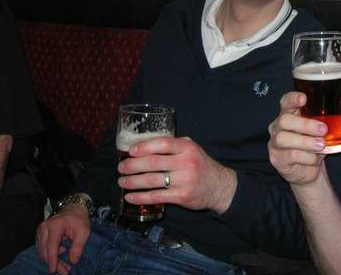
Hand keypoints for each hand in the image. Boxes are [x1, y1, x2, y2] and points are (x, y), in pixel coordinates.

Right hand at [36, 203, 89, 274]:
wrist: (74, 208)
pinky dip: (49, 255)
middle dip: (53, 263)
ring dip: (51, 261)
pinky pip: (42, 248)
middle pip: (45, 251)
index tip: (54, 270)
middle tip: (64, 271)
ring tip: (63, 267)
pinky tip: (60, 257)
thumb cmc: (79, 219)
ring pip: (42, 251)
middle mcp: (44, 227)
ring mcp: (41, 230)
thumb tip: (73, 261)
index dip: (52, 260)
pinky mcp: (40, 233)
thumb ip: (78, 246)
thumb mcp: (84, 231)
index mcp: (55, 225)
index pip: (51, 246)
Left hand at [118, 136, 236, 213]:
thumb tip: (148, 143)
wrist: (219, 186)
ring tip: (122, 181)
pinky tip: (130, 197)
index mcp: (187, 147)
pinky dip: (140, 197)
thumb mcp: (192, 149)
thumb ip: (174, 145)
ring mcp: (184, 180)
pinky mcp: (181, 196)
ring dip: (133, 182)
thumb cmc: (201, 165)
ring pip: (152, 180)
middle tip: (121, 168)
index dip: (145, 146)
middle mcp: (186, 162)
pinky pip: (156, 197)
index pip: (163, 144)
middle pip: (153, 163)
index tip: (130, 151)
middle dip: (133, 166)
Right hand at [268, 92, 340, 185]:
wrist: (310, 169)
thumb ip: (339, 114)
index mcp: (289, 113)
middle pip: (285, 120)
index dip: (292, 98)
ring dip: (306, 142)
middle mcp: (278, 126)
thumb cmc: (316, 141)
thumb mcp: (328, 128)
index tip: (304, 98)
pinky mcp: (276, 158)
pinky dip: (306, 157)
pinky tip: (315, 159)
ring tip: (321, 145)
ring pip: (284, 138)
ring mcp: (274, 142)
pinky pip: (290, 155)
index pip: (286, 101)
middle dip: (305, 125)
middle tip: (323, 130)